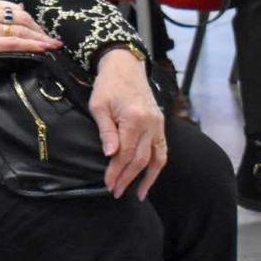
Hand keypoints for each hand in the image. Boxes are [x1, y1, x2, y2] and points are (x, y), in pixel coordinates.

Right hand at [0, 0, 59, 77]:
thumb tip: (20, 9)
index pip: (13, 8)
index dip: (30, 19)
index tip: (39, 28)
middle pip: (20, 18)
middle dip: (38, 29)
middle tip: (49, 38)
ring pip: (21, 31)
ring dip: (40, 38)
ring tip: (52, 44)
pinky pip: (16, 43)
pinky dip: (32, 46)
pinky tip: (43, 49)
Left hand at [89, 48, 166, 198]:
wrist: (125, 67)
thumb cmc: (108, 85)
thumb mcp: (99, 106)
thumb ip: (106, 131)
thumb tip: (111, 155)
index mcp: (135, 119)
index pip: (126, 153)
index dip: (117, 171)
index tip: (108, 184)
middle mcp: (152, 124)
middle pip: (141, 159)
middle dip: (128, 178)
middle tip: (116, 192)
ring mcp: (159, 125)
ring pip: (158, 158)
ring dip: (148, 178)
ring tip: (139, 194)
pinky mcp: (160, 124)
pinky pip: (162, 149)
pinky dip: (156, 165)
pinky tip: (149, 177)